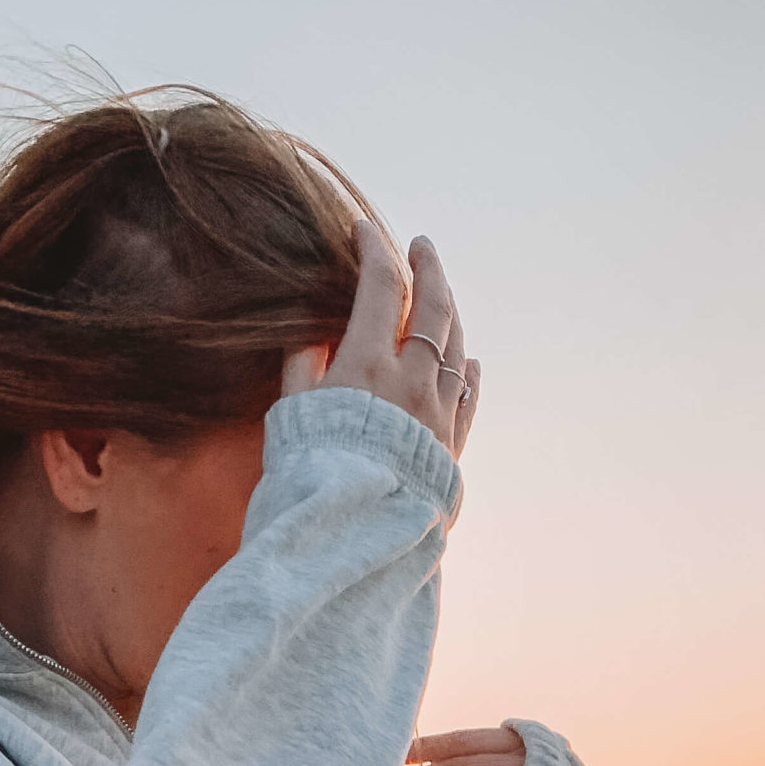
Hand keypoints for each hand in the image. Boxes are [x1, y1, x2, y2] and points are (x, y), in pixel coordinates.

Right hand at [279, 223, 481, 456]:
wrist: (354, 535)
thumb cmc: (312, 472)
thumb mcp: (293, 412)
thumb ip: (302, 365)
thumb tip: (311, 331)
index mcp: (368, 365)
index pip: (380, 286)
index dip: (373, 249)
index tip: (363, 230)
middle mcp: (412, 382)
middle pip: (433, 306)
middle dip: (428, 268)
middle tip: (421, 245)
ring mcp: (438, 414)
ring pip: (457, 347)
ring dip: (451, 313)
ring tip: (442, 295)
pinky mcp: (451, 447)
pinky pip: (468, 398)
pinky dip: (470, 372)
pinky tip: (471, 361)